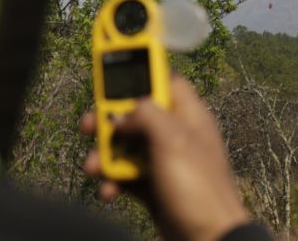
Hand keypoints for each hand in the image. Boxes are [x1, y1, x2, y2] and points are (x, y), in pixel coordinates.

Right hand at [80, 76, 249, 240]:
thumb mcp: (172, 140)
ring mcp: (165, 162)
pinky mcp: (155, 187)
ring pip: (127, 146)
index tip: (116, 74)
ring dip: (106, 156)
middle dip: (110, 121)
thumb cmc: (199, 189)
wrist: (208, 240)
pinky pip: (127, 175)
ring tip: (93, 167)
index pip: (165, 81)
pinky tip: (108, 191)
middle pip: (136, 114)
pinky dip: (113, 181)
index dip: (142, 75)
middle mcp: (177, 135)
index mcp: (189, 116)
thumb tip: (124, 113)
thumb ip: (146, 114)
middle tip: (89, 126)